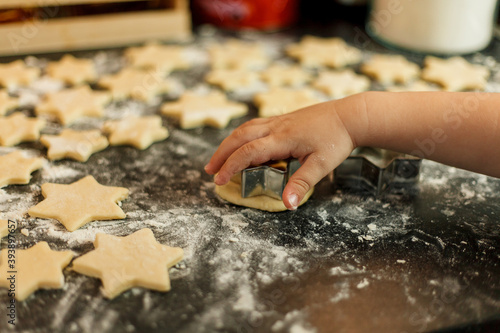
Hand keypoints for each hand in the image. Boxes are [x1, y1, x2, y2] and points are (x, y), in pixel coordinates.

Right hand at [205, 98, 358, 209]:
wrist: (350, 115)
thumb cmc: (336, 139)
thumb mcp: (321, 165)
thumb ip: (301, 183)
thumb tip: (287, 204)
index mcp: (282, 139)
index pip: (247, 152)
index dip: (230, 166)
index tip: (218, 180)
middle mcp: (275, 127)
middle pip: (239, 137)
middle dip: (221, 154)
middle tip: (209, 170)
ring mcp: (278, 121)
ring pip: (245, 129)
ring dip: (228, 143)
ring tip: (218, 158)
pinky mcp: (283, 119)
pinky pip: (254, 125)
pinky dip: (241, 135)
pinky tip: (241, 143)